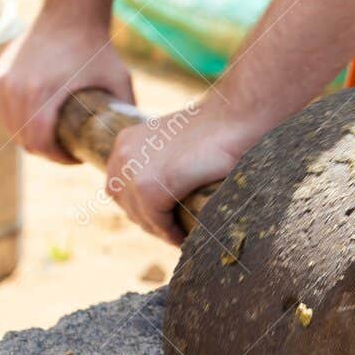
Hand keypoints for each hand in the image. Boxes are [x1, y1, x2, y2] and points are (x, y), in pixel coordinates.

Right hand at [0, 13, 132, 162]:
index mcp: (41, 92)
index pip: (40, 144)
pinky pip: (3, 111)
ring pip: (12, 127)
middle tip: (67, 147)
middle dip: (46, 150)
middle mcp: (15, 87)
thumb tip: (134, 141)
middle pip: (25, 139)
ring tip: (52, 135)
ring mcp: (0, 81)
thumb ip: (127, 111)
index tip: (75, 156)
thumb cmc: (97, 48)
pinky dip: (17, 119)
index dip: (58, 157)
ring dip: (30, 136)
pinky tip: (35, 118)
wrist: (69, 14)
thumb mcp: (119, 80)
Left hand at [105, 103, 267, 244]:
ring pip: (141, 216)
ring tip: (178, 235)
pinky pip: (157, 221)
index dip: (139, 207)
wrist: (234, 118)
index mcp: (125, 142)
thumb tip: (160, 193)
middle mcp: (123, 155)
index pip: (119, 188)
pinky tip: (183, 236)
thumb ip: (158, 161)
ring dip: (159, 229)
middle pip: (126, 204)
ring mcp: (135, 172)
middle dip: (148, 220)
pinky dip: (170, 232)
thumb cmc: (213, 130)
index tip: (160, 219)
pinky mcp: (152, 188)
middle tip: (170, 231)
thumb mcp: (172, 144)